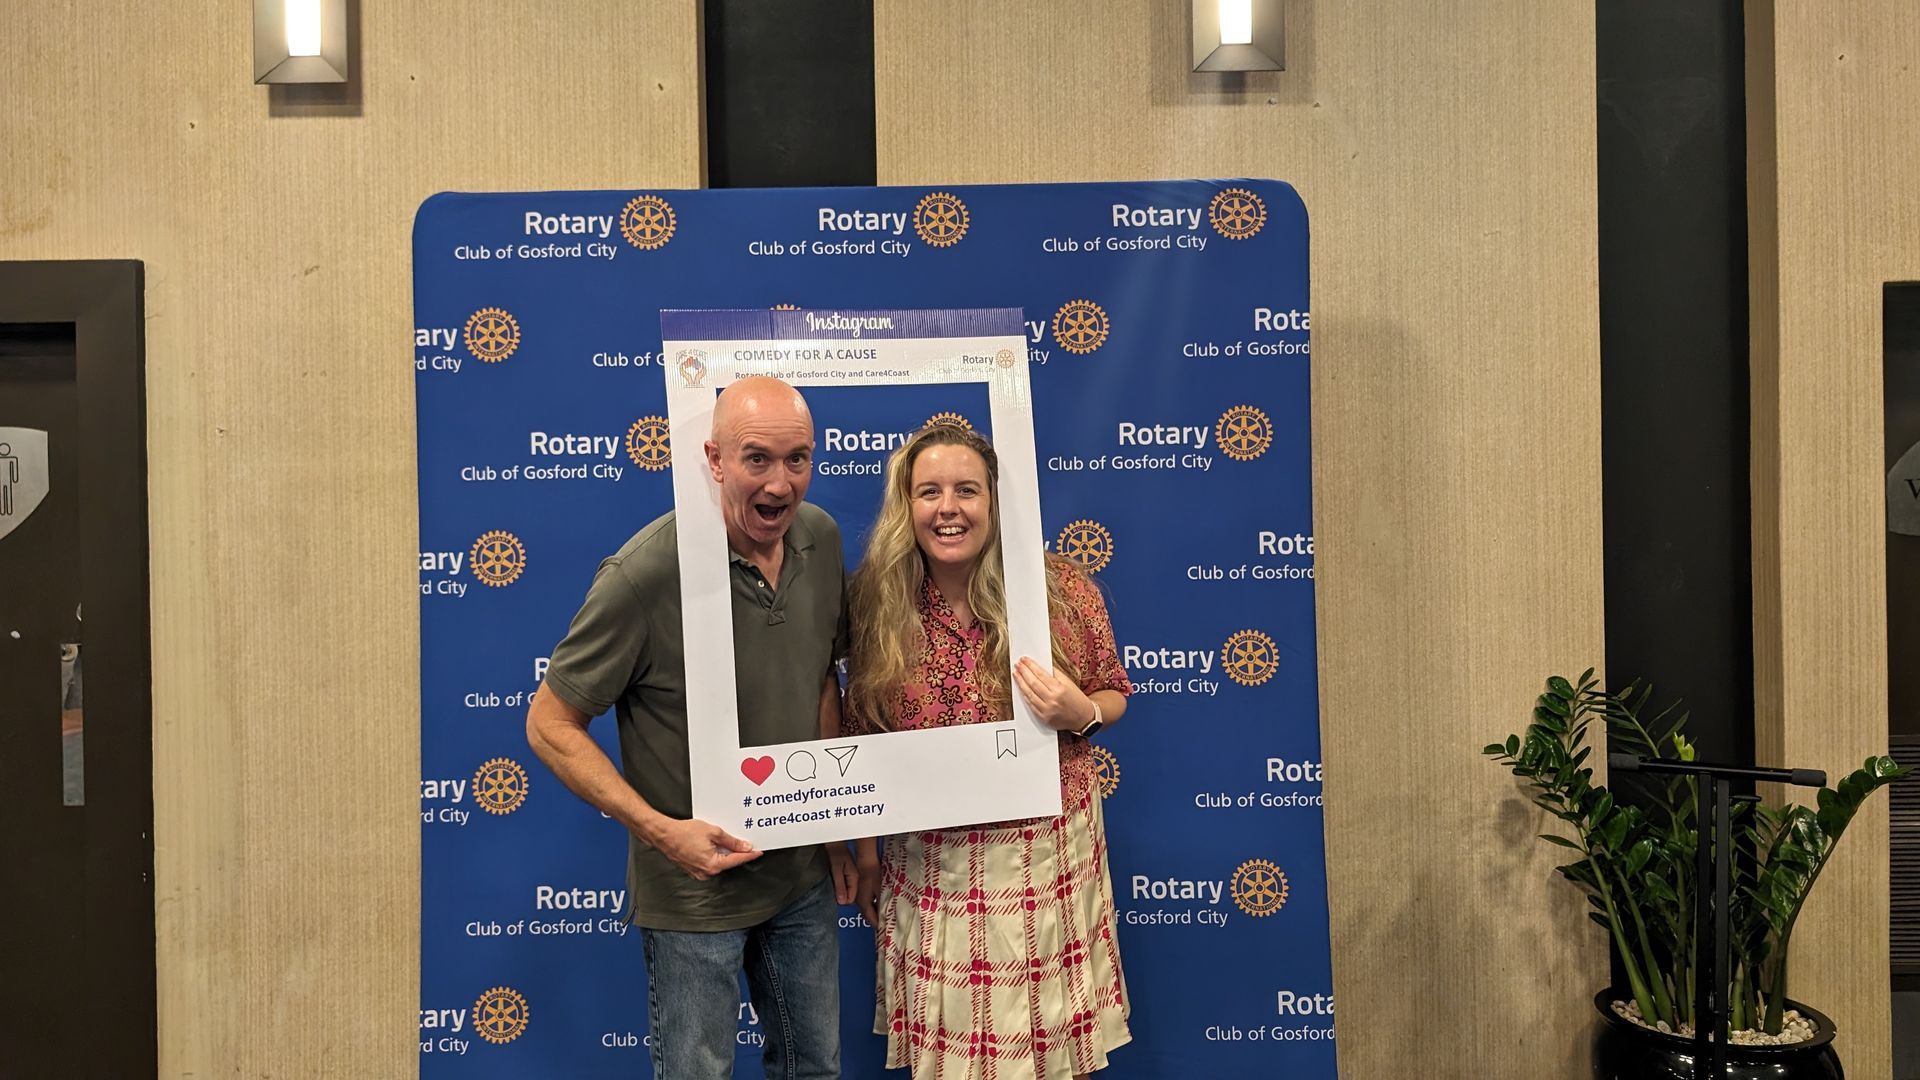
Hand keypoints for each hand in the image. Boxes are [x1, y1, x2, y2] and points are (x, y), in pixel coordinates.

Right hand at [645, 817, 761, 879]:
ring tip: (725, 840)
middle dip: (736, 853)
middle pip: (728, 862)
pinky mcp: (693, 869)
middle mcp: (706, 872)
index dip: (750, 855)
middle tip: (745, 842)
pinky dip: (714, 855)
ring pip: (719, 863)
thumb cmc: (683, 833)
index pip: (737, 860)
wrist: (664, 835)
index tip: (758, 851)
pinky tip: (714, 845)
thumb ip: (731, 841)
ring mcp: (699, 872)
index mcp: (713, 864)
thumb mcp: (713, 832)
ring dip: (724, 853)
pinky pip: (709, 863)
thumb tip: (744, 846)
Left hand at [825, 842, 857, 904]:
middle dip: (840, 898)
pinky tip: (831, 885)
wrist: (835, 843)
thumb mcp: (836, 870)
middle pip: (849, 897)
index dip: (842, 901)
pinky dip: (837, 888)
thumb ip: (840, 885)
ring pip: (846, 892)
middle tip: (831, 895)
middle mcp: (854, 879)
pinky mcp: (846, 876)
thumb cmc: (836, 853)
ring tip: (830, 889)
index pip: (851, 898)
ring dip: (838, 893)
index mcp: (854, 878)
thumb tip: (842, 902)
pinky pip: (843, 887)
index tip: (833, 900)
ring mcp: (851, 877)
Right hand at [855, 854, 881, 929]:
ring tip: (886, 916)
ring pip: (868, 909)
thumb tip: (887, 916)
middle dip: (877, 920)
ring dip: (876, 913)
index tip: (886, 931)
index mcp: (863, 904)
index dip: (879, 925)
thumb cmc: (874, 875)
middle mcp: (858, 903)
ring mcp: (858, 897)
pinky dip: (874, 906)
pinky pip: (867, 903)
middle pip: (868, 916)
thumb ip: (882, 904)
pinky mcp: (860, 892)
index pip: (871, 919)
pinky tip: (881, 905)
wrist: (866, 862)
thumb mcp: (880, 890)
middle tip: (887, 925)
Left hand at [1014, 657, 1094, 731]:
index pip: (1041, 674)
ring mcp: (1047, 710)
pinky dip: (1024, 696)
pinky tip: (1021, 688)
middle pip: (1033, 683)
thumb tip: (1040, 665)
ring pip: (1029, 694)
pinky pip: (1030, 705)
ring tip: (1016, 674)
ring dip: (1020, 683)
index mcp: (1059, 689)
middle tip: (1018, 665)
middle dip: (1023, 672)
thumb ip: (1055, 674)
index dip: (1031, 665)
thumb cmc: (1077, 699)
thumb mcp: (1069, 683)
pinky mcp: (1043, 718)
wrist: (1083, 718)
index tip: (1024, 659)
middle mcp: (1052, 700)